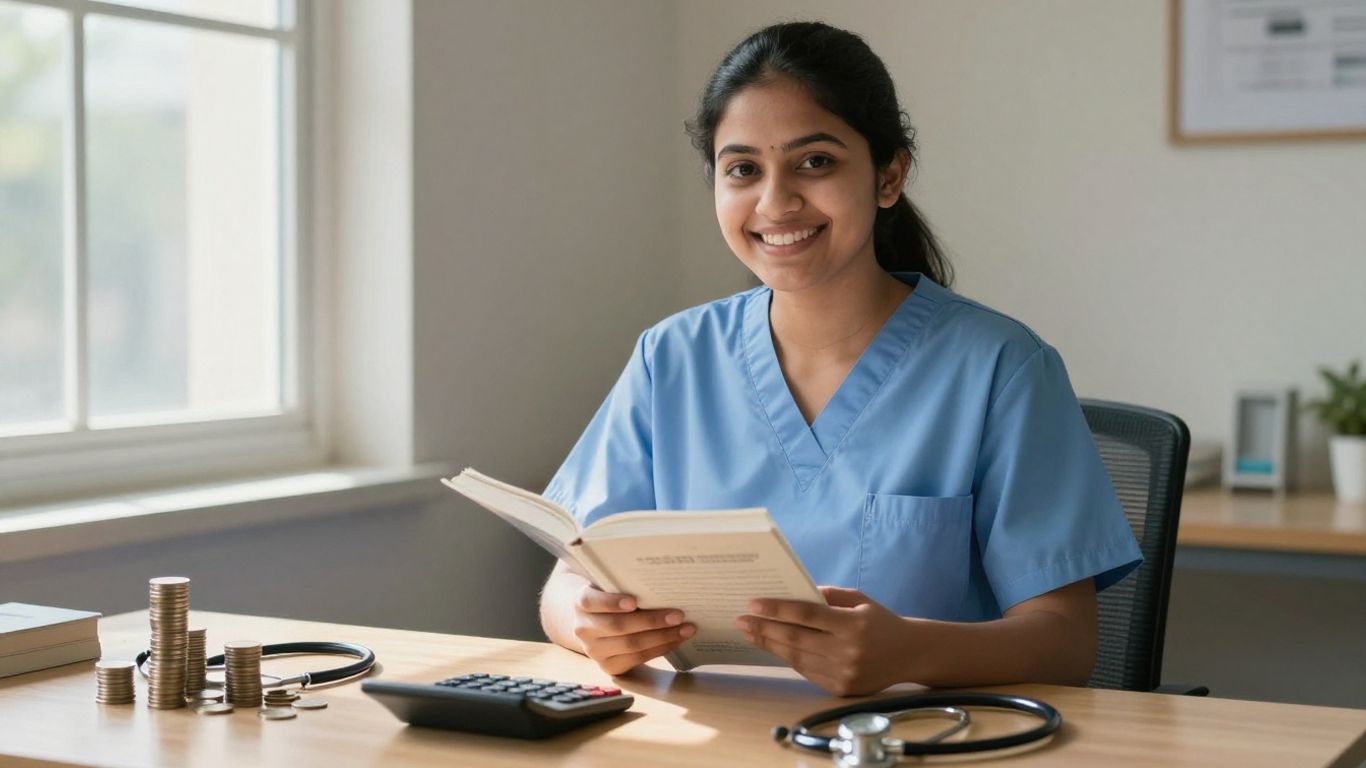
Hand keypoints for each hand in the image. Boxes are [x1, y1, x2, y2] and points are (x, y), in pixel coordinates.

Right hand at [570, 582, 695, 675]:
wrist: (592, 622)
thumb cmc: (609, 596)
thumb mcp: (608, 586)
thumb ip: (623, 583)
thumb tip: (661, 581)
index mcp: (580, 603)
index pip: (591, 601)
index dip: (612, 602)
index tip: (634, 601)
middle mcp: (583, 629)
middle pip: (618, 626)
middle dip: (651, 621)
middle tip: (678, 615)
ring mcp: (594, 650)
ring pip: (631, 645)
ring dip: (663, 637)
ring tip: (686, 628)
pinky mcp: (608, 666)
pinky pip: (637, 659)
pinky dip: (660, 649)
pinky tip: (676, 640)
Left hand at [736, 586, 911, 695]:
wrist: (910, 654)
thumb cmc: (879, 621)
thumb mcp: (858, 600)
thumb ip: (827, 596)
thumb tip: (791, 594)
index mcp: (853, 625)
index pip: (807, 616)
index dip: (777, 610)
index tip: (753, 604)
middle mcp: (848, 652)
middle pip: (796, 639)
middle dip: (765, 629)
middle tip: (742, 621)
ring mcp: (844, 674)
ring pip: (797, 658)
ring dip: (770, 645)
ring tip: (751, 634)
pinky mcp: (841, 689)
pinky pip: (807, 672)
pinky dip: (788, 659)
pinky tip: (774, 647)